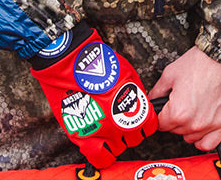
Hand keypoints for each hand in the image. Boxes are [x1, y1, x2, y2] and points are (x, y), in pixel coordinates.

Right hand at [30, 26, 156, 166]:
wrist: (72, 63)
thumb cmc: (99, 64)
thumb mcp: (128, 78)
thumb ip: (134, 97)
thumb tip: (138, 106)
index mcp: (135, 108)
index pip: (149, 126)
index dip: (144, 123)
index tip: (139, 120)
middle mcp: (122, 123)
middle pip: (134, 138)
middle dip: (129, 131)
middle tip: (121, 122)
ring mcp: (103, 131)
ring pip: (118, 149)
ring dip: (116, 142)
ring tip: (109, 131)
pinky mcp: (83, 135)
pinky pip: (99, 157)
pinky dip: (102, 155)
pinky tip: (101, 147)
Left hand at [148, 46, 220, 150]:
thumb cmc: (202, 62)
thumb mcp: (171, 73)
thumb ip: (157, 92)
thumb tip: (151, 100)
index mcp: (178, 112)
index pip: (161, 124)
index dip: (161, 113)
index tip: (165, 108)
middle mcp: (194, 123)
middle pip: (175, 131)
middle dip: (175, 118)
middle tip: (181, 102)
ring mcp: (211, 125)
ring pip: (190, 137)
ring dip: (188, 127)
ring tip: (193, 110)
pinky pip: (209, 144)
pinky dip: (203, 139)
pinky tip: (201, 127)